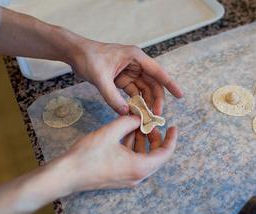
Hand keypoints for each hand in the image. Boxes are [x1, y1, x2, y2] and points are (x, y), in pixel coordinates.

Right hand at [47, 115, 177, 195]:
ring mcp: (127, 178)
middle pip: (155, 155)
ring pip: (143, 157)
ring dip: (141, 141)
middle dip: (154, 137)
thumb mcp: (111, 132)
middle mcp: (137, 176)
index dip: (171, 139)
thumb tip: (138, 117)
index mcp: (140, 167)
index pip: (165, 153)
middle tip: (149, 123)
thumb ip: (128, 122)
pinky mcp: (118, 176)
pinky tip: (124, 133)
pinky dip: (132, 147)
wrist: (67, 174)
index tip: (173, 127)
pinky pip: (132, 161)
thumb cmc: (88, 155)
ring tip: (135, 124)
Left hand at [68, 40, 182, 114]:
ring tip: (147, 117)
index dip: (170, 84)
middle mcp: (136, 64)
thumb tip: (126, 113)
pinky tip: (135, 112)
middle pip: (152, 83)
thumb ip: (112, 97)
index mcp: (135, 57)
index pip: (157, 72)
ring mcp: (129, 71)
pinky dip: (135, 102)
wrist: (75, 53)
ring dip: (146, 103)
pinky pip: (133, 92)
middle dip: (156, 99)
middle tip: (156, 116)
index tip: (180, 95)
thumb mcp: (100, 78)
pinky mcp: (122, 78)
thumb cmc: (88, 58)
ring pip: (144, 89)